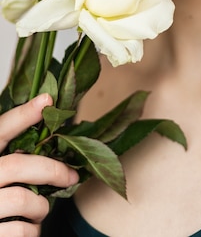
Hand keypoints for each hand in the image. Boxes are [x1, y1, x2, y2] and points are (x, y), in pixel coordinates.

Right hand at [0, 94, 77, 235]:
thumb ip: (18, 159)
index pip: (0, 130)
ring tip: (39, 211)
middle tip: (71, 176)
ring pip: (22, 199)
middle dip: (51, 169)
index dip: (23, 115)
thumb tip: (56, 139)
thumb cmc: (1, 205)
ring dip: (41, 207)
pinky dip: (32, 232)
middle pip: (17, 165)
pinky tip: (28, 230)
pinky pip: (21, 231)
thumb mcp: (3, 176)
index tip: (47, 99)